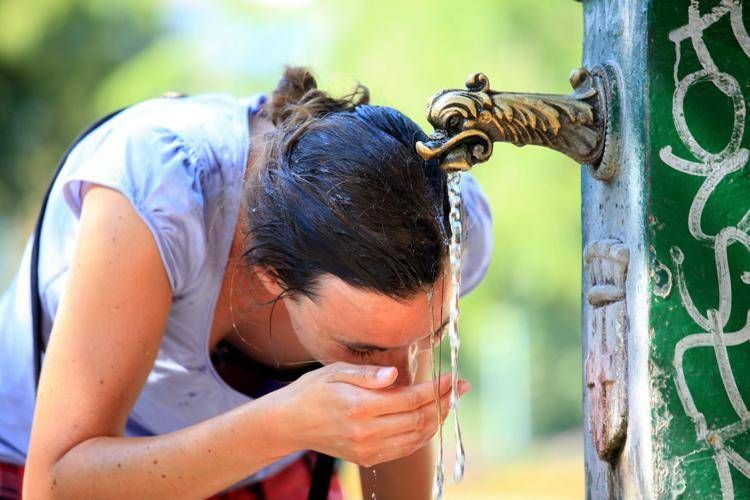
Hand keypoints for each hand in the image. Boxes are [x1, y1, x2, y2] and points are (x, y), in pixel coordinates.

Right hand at [268, 362, 469, 466]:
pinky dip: (423, 435)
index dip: (436, 388)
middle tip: (459, 387)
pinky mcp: (367, 458)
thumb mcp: (335, 371)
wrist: (289, 423)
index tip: (452, 377)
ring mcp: (368, 449)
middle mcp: (367, 432)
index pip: (411, 399)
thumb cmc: (312, 391)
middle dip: (444, 402)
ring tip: (450, 401)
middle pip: (419, 419)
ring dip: (438, 420)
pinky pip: (404, 449)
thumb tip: (395, 374)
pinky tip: (430, 419)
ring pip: (416, 438)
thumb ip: (367, 374)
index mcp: (361, 407)